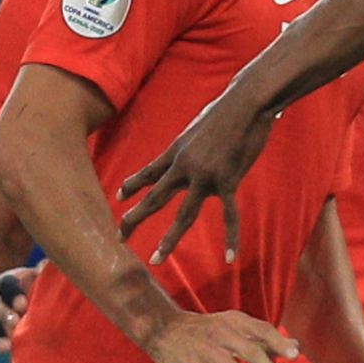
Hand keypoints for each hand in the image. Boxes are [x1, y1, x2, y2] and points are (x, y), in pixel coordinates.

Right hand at [0, 266, 39, 353]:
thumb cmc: (22, 287)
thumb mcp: (29, 276)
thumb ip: (39, 272)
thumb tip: (47, 264)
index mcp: (4, 283)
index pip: (6, 285)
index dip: (14, 293)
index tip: (23, 304)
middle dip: (4, 314)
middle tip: (16, 323)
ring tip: (8, 344)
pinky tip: (6, 349)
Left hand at [119, 87, 276, 263]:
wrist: (245, 103)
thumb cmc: (227, 109)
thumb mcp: (199, 126)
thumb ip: (195, 143)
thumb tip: (197, 148)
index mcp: (177, 151)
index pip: (149, 172)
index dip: (132, 184)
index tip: (118, 195)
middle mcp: (184, 166)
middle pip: (155, 198)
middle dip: (134, 218)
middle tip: (118, 237)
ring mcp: (204, 176)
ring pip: (183, 215)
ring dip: (168, 239)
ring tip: (155, 259)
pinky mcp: (227, 180)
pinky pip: (229, 216)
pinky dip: (231, 238)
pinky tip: (230, 257)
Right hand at [140, 309, 297, 362]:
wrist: (165, 329)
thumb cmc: (208, 330)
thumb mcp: (234, 326)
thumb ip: (264, 337)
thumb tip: (296, 345)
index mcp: (234, 322)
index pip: (261, 329)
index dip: (278, 341)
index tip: (294, 354)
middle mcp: (221, 334)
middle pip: (250, 351)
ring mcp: (206, 351)